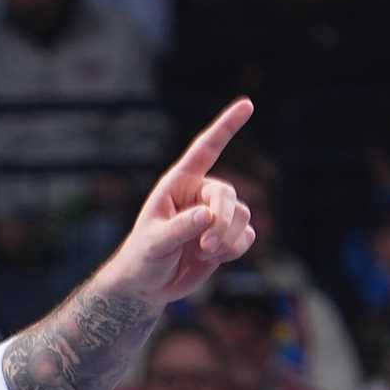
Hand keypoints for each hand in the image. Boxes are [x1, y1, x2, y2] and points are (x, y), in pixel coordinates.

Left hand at [106, 99, 256, 310]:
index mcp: (179, 184)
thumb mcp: (155, 242)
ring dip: (228, 238)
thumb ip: (180, 228)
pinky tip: (215, 258)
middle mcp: (200, 194)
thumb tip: (209, 215)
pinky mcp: (225, 237)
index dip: (226, 127)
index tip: (247, 104)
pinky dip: (236, 248)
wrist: (147, 286)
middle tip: (206, 246)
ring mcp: (215, 216)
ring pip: (242, 215)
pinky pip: (247, 235)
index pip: (206, 149)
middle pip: (227, 194)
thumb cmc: (142, 258)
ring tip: (204, 253)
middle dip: (222, 221)